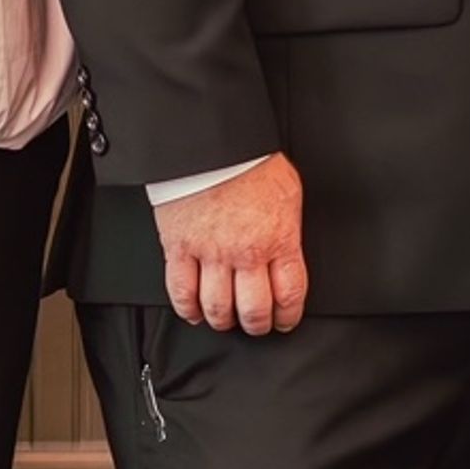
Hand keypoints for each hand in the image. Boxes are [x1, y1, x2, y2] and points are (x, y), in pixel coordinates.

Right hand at [156, 152, 307, 332]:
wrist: (213, 144)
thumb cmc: (251, 161)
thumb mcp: (289, 194)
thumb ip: (288, 230)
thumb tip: (290, 252)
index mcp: (278, 238)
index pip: (289, 293)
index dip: (288, 315)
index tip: (285, 320)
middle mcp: (245, 252)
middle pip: (253, 310)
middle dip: (257, 324)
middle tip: (256, 324)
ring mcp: (210, 253)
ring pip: (217, 308)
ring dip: (223, 321)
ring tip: (226, 320)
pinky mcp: (179, 249)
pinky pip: (181, 292)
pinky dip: (187, 309)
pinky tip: (194, 312)